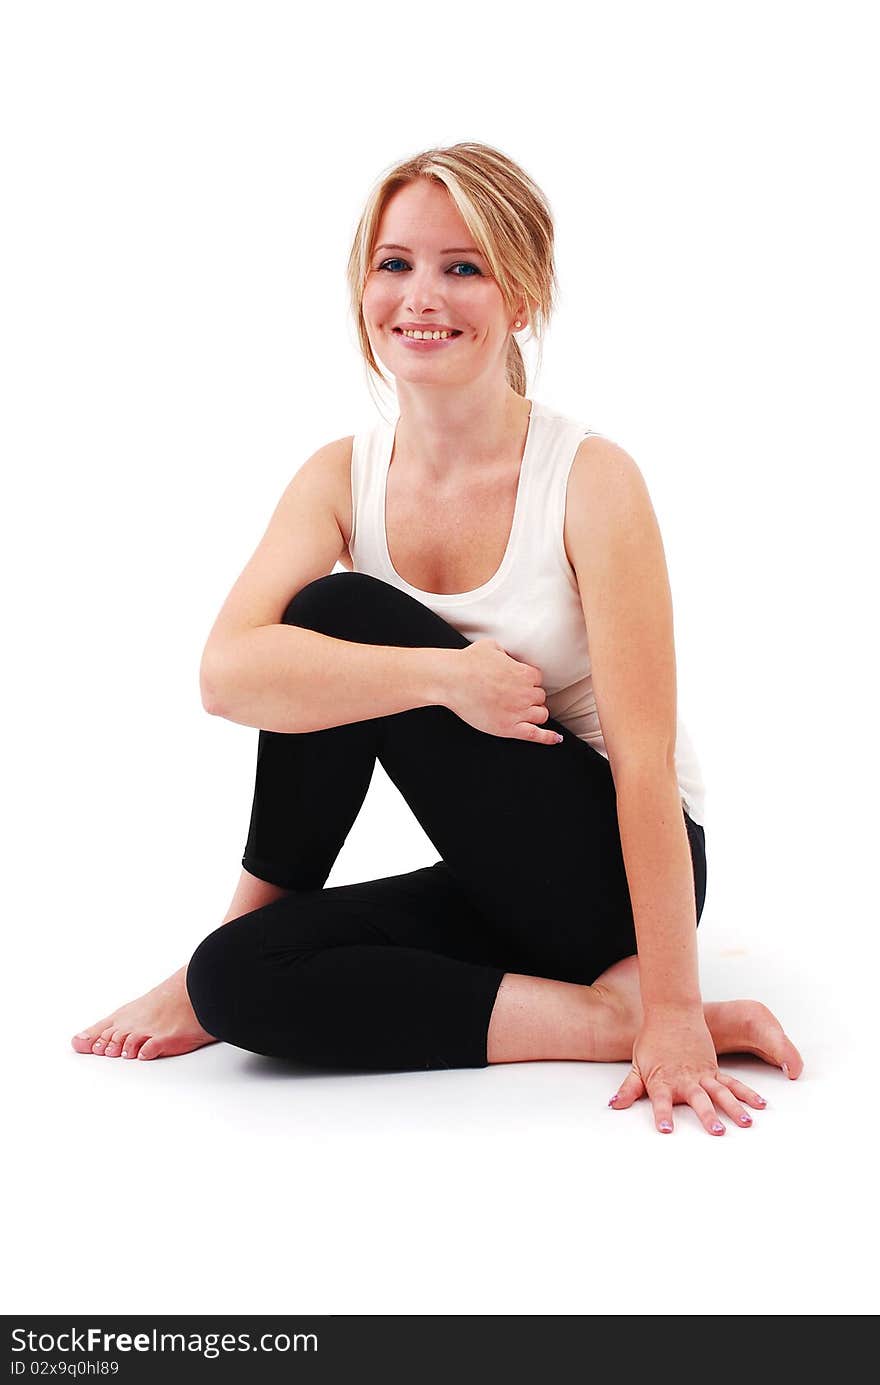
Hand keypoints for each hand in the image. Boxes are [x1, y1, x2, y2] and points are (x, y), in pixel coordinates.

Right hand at [445, 640, 561, 744]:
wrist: (452, 680)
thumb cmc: (468, 663)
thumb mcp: (491, 646)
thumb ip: (505, 652)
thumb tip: (507, 656)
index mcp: (525, 674)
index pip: (537, 679)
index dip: (527, 681)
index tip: (517, 683)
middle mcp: (526, 694)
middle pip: (539, 697)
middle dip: (529, 697)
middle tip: (514, 696)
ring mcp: (518, 712)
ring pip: (541, 714)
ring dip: (534, 712)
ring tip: (523, 712)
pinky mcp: (509, 728)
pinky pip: (535, 735)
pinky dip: (548, 738)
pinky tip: (555, 739)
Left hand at [609, 1006, 767, 1135]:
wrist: (670, 1012)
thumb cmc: (652, 1041)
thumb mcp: (637, 1066)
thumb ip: (628, 1089)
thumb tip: (614, 1105)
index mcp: (663, 1081)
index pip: (661, 1102)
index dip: (663, 1115)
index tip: (666, 1130)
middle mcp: (685, 1079)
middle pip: (698, 1100)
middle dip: (707, 1116)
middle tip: (718, 1131)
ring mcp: (702, 1074)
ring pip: (721, 1093)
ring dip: (734, 1108)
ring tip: (746, 1123)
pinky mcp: (714, 1069)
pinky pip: (732, 1084)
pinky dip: (746, 1094)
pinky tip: (759, 1104)